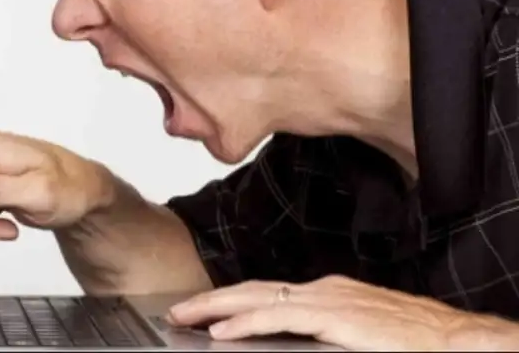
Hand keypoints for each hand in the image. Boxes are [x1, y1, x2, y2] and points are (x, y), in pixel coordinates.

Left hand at [166, 274, 480, 349]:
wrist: (451, 340)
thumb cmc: (409, 338)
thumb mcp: (354, 331)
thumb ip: (320, 331)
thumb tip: (290, 340)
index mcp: (324, 293)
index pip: (265, 292)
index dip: (230, 300)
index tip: (202, 310)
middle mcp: (320, 290)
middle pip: (253, 290)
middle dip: (212, 300)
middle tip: (179, 311)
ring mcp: (326, 301)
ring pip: (258, 299)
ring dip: (217, 308)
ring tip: (186, 317)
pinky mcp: (335, 318)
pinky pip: (280, 319)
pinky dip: (247, 324)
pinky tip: (222, 332)